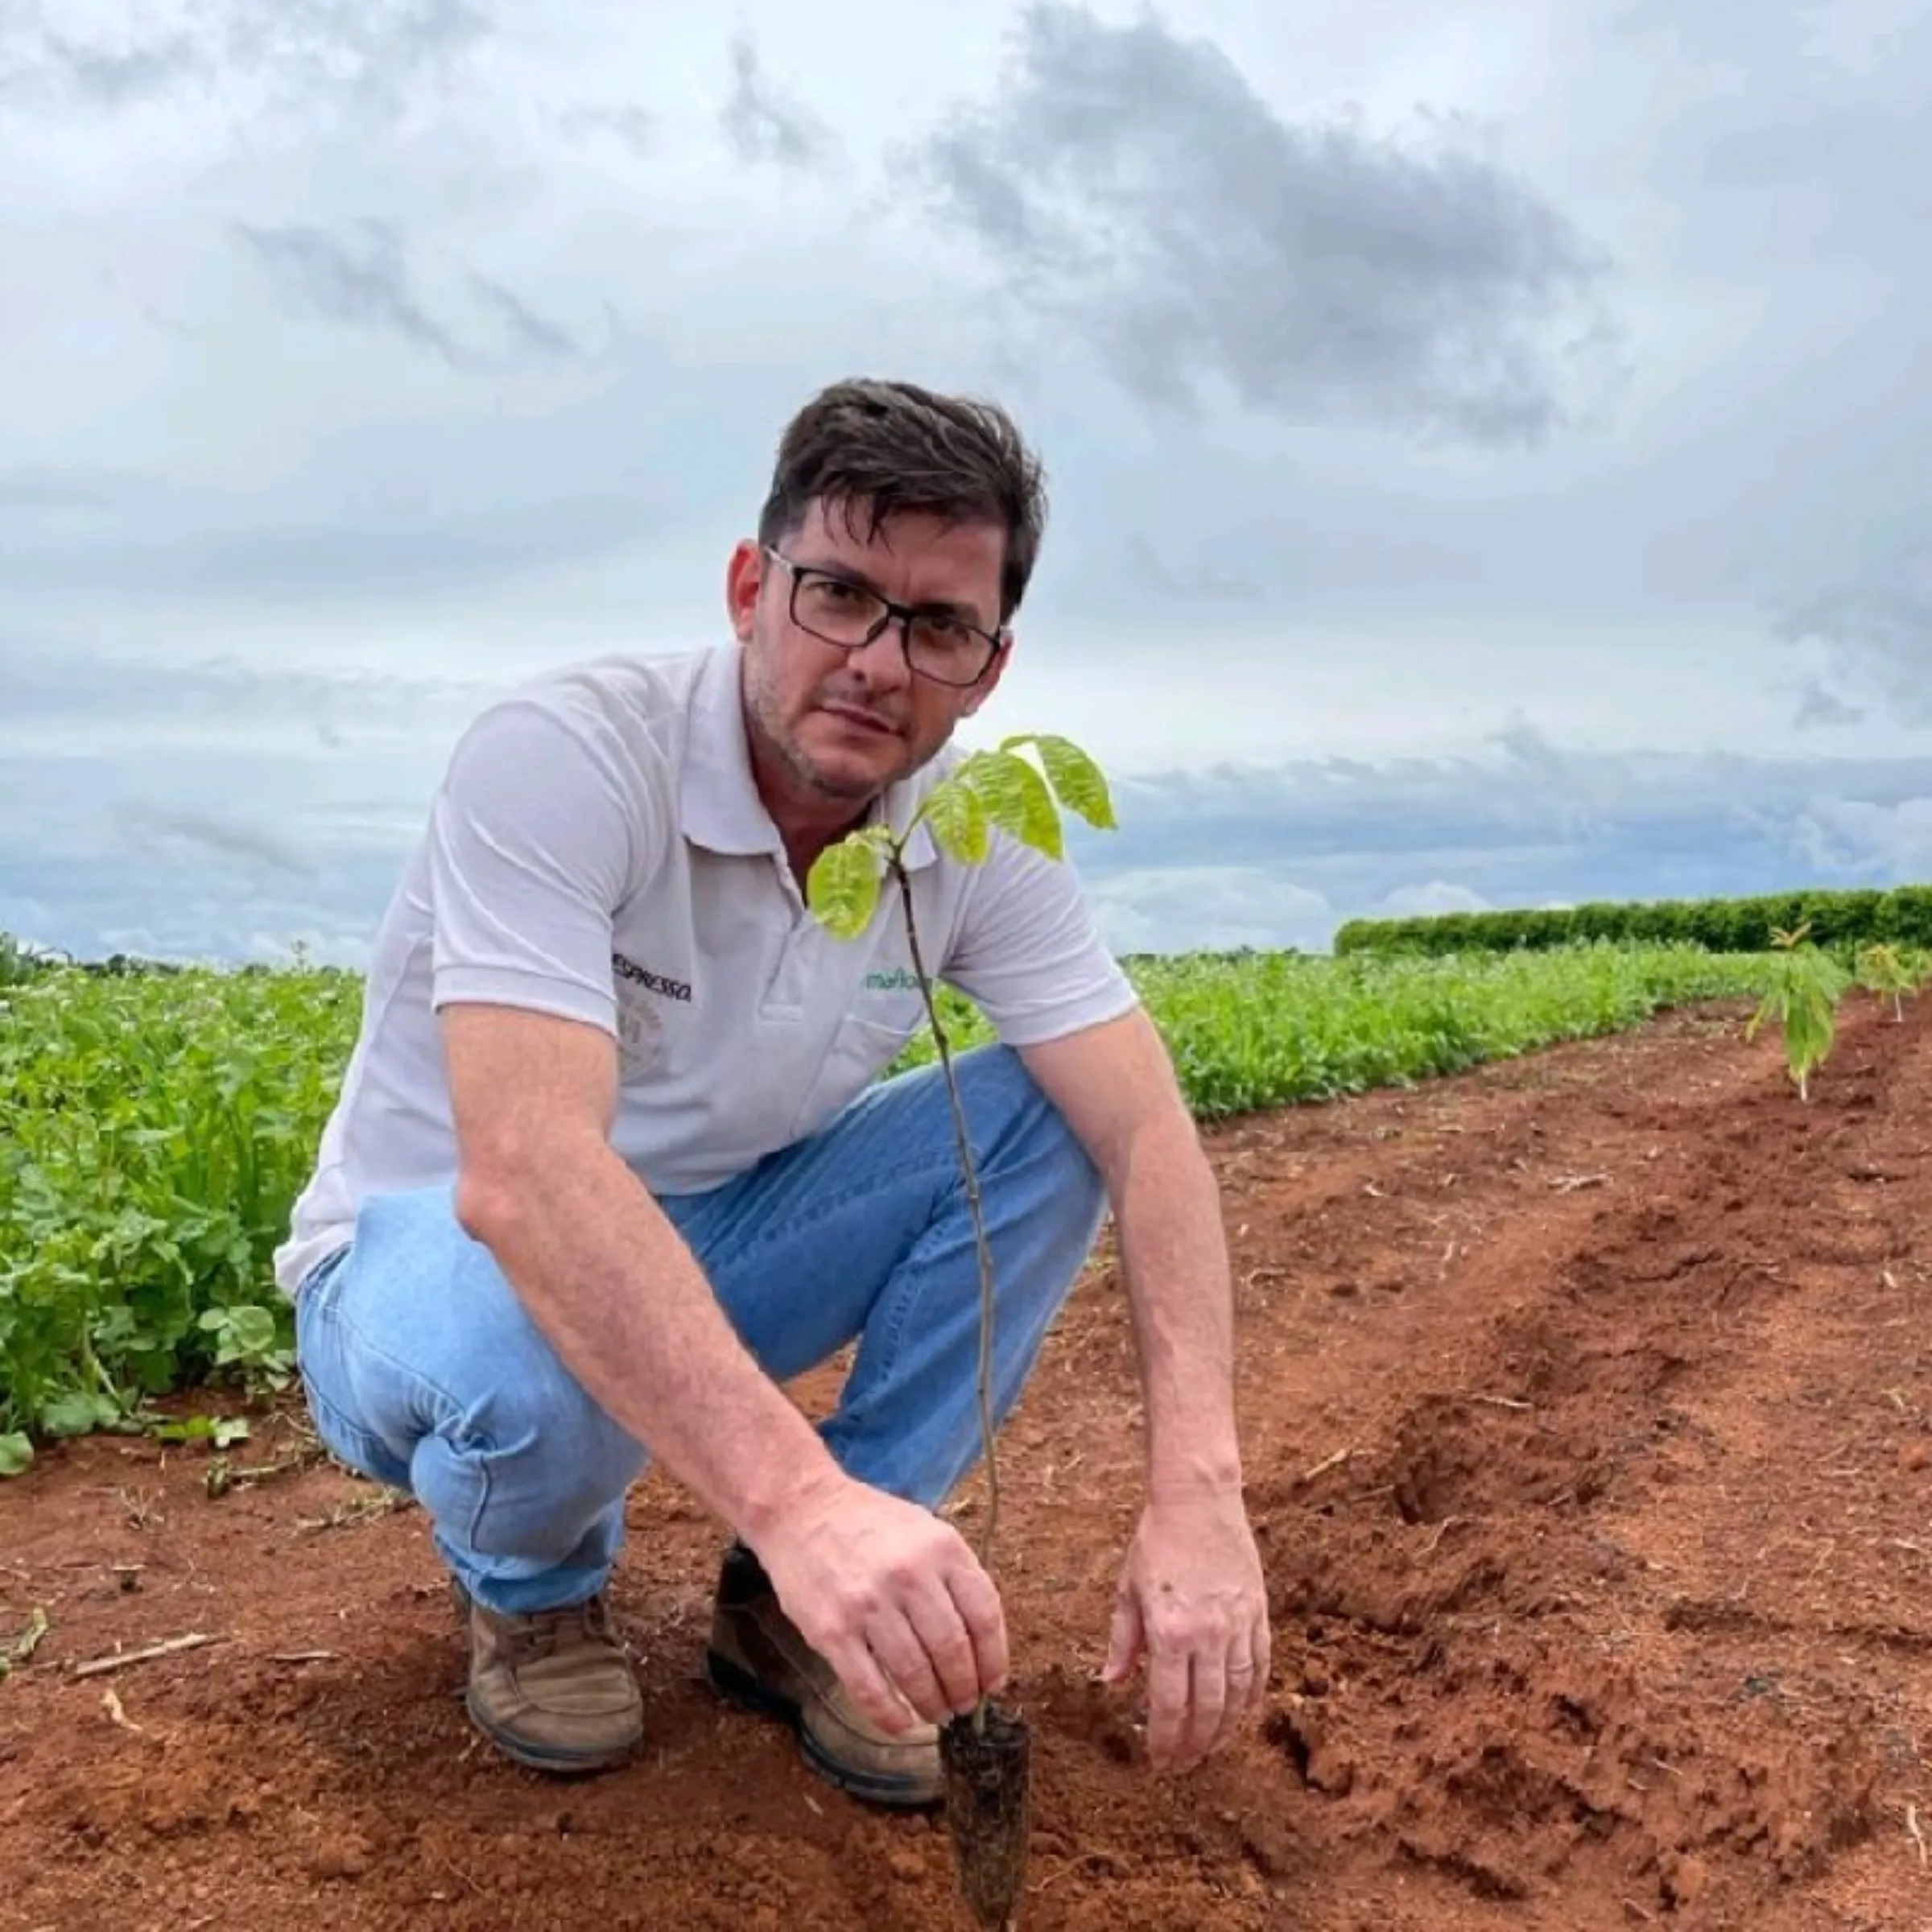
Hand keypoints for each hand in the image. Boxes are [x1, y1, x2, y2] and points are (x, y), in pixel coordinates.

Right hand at [752, 1475, 1007, 1735]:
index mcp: (941, 1548)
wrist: (802, 1508)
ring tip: (938, 1714)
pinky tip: (902, 1723)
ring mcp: (869, 1604)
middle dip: (965, 1689)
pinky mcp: (832, 1631)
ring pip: (915, 1673)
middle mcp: (909, 1575)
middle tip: (965, 1705)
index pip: (984, 1616)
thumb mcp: (925, 1530)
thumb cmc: (869, 1522)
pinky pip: (868, 1688)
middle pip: (953, 1651)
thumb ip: (953, 1577)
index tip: (993, 1684)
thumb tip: (981, 1644)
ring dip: (932, 1704)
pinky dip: (889, 1715)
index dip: (994, 1660)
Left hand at [1101, 1488, 1270, 1770]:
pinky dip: (1253, 1695)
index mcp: (1169, 1632)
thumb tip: (1111, 1682)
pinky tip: (1243, 1712)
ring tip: (1212, 1748)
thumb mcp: (1128, 1590)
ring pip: (1238, 1694)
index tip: (1159, 1761)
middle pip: (1206, 1709)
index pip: (1169, 1705)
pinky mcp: (1259, 1612)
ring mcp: (1238, 1625)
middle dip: (1195, 1745)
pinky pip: (1260, 1665)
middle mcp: (1208, 1635)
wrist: (1198, 1501)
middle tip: (1185, 1765)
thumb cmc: (1157, 1542)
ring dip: (1225, 1728)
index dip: (1165, 1740)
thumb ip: (1122, 1641)